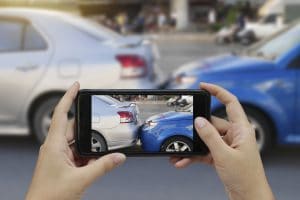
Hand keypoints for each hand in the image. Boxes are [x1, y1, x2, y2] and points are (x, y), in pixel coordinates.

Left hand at [26, 82, 125, 199]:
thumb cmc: (49, 197)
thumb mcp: (81, 179)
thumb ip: (103, 167)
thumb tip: (118, 157)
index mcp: (53, 145)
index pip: (61, 114)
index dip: (68, 97)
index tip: (77, 86)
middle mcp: (54, 147)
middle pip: (74, 128)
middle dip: (89, 130)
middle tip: (102, 132)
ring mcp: (58, 156)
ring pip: (77, 143)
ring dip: (89, 148)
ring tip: (99, 154)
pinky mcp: (62, 164)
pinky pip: (78, 154)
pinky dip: (87, 157)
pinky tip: (93, 164)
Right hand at [170, 83, 274, 199]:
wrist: (248, 196)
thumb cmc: (245, 177)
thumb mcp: (224, 155)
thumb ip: (210, 136)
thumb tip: (199, 121)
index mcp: (241, 129)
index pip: (230, 102)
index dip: (217, 91)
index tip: (203, 86)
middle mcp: (234, 134)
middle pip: (212, 123)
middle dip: (196, 128)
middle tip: (182, 129)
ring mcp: (227, 145)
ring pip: (205, 138)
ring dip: (192, 145)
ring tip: (178, 151)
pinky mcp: (221, 155)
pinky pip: (204, 150)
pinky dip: (193, 155)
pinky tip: (183, 160)